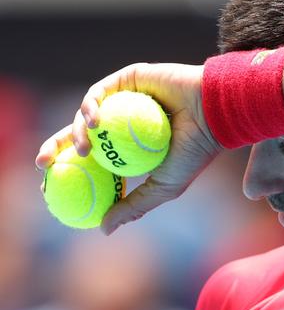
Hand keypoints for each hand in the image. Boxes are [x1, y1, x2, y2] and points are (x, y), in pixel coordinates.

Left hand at [35, 62, 222, 233]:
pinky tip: (95, 122)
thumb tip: (103, 230)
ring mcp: (126, 100)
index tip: (49, 183)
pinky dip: (91, 106)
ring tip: (84, 147)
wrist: (214, 116)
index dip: (67, 168)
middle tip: (41, 163)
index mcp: (130, 147)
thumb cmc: (195, 152)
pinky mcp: (128, 79)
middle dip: (54, 147)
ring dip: (76, 131)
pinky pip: (101, 92)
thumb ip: (133, 205)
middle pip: (80, 133)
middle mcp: (124, 122)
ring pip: (87, 114)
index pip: (91, 158)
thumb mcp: (163, 188)